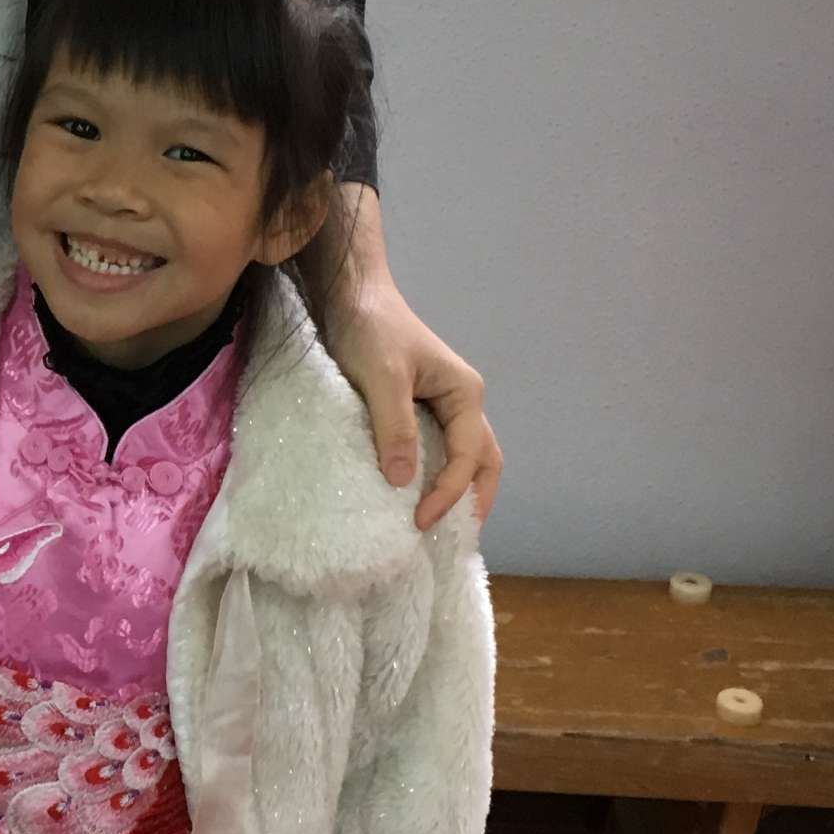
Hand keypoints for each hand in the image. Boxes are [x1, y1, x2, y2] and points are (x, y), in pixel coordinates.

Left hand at [321, 194, 501, 531]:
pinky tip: (415, 497)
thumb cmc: (369, 327)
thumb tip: (404, 481)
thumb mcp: (381, 377)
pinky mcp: (417, 407)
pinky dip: (434, 476)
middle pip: (483, 462)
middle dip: (473, 502)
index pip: (470, 457)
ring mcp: (441, 405)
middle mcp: (461, 402)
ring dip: (457, 492)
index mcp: (464, 394)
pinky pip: (436, 449)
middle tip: (450, 541)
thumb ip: (394, 426)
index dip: (450, 493)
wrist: (350, 292)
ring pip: (464, 457)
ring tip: (439, 529)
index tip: (420, 522)